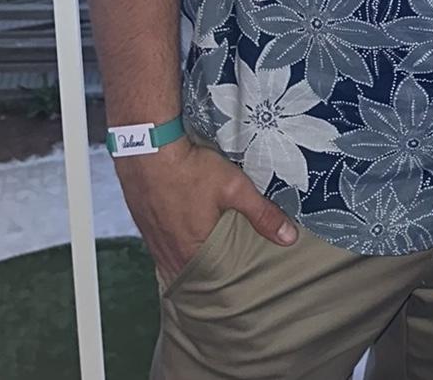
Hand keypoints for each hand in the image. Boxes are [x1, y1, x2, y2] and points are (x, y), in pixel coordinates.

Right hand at [114, 138, 296, 282]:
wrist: (148, 149)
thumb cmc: (191, 169)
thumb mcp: (234, 188)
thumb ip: (262, 213)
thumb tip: (289, 238)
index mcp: (189, 252)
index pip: (209, 282)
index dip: (224, 283)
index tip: (239, 282)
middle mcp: (167, 253)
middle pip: (190, 274)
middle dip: (207, 274)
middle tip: (226, 272)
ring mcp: (152, 240)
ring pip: (173, 262)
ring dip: (189, 261)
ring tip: (208, 258)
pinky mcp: (143, 225)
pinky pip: (161, 247)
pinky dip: (174, 247)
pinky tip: (184, 238)